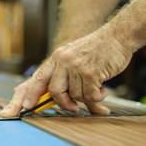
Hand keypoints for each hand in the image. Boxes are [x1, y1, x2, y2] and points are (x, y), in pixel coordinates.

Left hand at [0, 26, 132, 116]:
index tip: (26, 107)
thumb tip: (66, 98)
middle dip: (64, 104)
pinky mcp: (91, 73)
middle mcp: (64, 60)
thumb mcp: (77, 56)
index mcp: (58, 56)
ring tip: (98, 89)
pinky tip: (104, 89)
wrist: (118, 36)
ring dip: (89, 98)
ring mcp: (77, 66)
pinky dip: (99, 97)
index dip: (31, 94)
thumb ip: (68, 74)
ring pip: (76, 96)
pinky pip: (91, 96)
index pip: (39, 77)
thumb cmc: (100, 48)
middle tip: (74, 108)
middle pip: (55, 91)